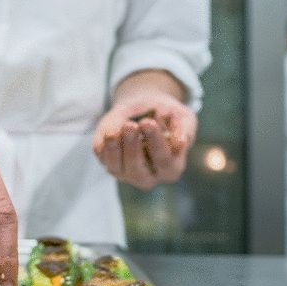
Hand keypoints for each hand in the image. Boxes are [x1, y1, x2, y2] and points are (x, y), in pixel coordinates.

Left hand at [93, 71, 196, 189]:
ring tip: (119, 126)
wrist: (147, 108)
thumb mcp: (183, 117)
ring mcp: (125, 173)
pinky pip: (102, 156)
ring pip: (116, 168)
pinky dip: (104, 143)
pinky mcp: (108, 162)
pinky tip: (111, 127)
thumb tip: (180, 141)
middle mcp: (148, 177)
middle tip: (131, 125)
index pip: (164, 161)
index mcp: (170, 169)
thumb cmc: (169, 116)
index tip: (148, 123)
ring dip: (115, 148)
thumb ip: (184, 128)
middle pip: (138, 170)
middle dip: (133, 148)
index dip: (156, 143)